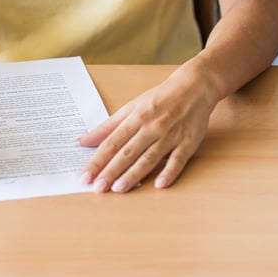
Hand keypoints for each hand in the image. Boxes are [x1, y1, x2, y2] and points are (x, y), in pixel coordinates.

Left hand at [78, 63, 217, 191]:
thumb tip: (83, 140)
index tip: (86, 175)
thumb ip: (108, 126)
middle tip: (97, 187)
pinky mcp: (188, 143)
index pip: (112, 142)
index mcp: (136, 117)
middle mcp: (151, 127)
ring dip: (134, 174)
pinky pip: (178, 160)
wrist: (194, 87)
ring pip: (149, 158)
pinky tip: (159, 185)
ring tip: (119, 189)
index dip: (98, 159)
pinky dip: (169, 172)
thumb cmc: (160, 98)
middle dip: (111, 170)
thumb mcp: (132, 107)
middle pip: (128, 151)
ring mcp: (170, 135)